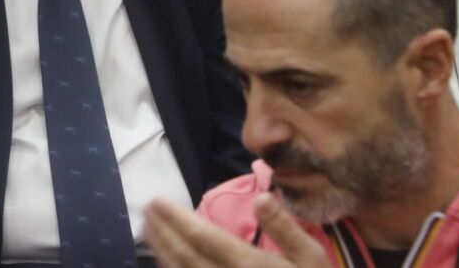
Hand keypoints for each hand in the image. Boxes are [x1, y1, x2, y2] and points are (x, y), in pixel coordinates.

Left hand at [145, 194, 328, 266]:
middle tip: (145, 211)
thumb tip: (261, 197)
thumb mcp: (313, 258)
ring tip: (148, 231)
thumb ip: (285, 229)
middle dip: (162, 232)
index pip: (204, 238)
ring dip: (161, 253)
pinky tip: (166, 263)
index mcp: (251, 266)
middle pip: (185, 256)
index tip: (157, 201)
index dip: (177, 219)